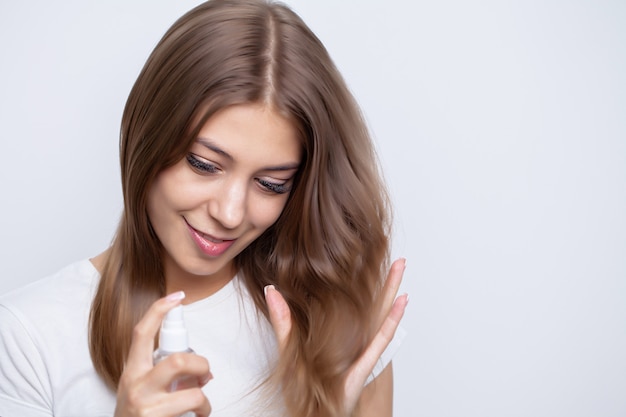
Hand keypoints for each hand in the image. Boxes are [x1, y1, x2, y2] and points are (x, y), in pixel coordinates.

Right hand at [114, 292, 212, 416]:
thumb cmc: (137, 414)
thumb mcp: (141, 388)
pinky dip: (203, 413)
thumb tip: (202, 372)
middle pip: (178, 361)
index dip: (159, 311)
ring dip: (204, 399)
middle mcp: (136, 386)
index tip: (176, 297)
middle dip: (201, 363)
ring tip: (201, 405)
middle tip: (205, 372)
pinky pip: (193, 412)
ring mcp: (146, 408)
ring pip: (193, 393)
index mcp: (132, 371)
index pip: (141, 333)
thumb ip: (163, 373)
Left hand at [264, 258, 407, 415]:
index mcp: (337, 331)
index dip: (359, 278)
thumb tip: (271, 289)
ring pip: (380, 312)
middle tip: (395, 255)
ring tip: (401, 266)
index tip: (365, 254)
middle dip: (383, 278)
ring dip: (392, 289)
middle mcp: (353, 336)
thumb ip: (282, 320)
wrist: (311, 412)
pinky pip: (382, 336)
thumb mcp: (288, 347)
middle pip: (371, 301)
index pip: (351, 299)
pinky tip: (401, 301)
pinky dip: (393, 319)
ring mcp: (361, 346)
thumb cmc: (302, 385)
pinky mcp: (364, 362)